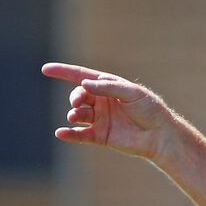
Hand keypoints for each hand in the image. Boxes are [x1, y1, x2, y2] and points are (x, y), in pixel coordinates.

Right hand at [42, 62, 174, 159]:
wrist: (160, 134)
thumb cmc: (149, 109)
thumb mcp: (131, 92)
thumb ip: (108, 87)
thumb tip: (84, 84)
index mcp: (109, 87)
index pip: (82, 76)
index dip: (64, 72)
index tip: (45, 69)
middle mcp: (102, 102)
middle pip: (78, 95)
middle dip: (75, 97)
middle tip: (78, 102)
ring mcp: (100, 119)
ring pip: (77, 114)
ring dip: (73, 113)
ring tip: (74, 115)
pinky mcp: (100, 136)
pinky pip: (80, 135)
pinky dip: (69, 134)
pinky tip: (61, 132)